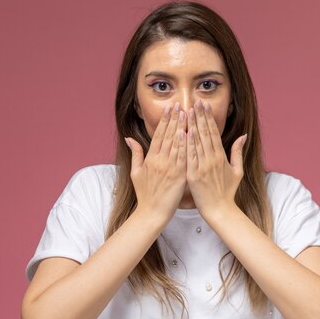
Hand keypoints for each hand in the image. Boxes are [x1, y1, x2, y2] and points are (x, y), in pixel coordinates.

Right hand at [125, 103, 186, 220]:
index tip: (170, 108)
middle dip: (174, 119)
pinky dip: (186, 145)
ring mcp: (169, 168)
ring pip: (176, 144)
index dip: (164, 121)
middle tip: (180, 104)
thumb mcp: (136, 173)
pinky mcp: (178, 176)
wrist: (152, 213)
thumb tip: (129, 138)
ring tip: (187, 114)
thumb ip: (135, 154)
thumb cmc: (145, 194)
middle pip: (168, 136)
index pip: (158, 135)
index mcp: (150, 159)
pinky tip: (189, 134)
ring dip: (181, 127)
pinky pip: (183, 158)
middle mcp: (159, 161)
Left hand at [186, 100, 246, 217]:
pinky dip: (186, 144)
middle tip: (195, 101)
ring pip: (196, 142)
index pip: (214, 132)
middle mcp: (212, 159)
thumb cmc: (228, 191)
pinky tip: (183, 132)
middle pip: (205, 133)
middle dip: (200, 116)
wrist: (219, 210)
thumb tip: (243, 135)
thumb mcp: (237, 170)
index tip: (204, 105)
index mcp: (221, 157)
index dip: (208, 118)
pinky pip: (189, 157)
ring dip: (192, 125)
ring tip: (188, 111)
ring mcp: (202, 167)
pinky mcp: (193, 175)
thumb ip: (238, 151)